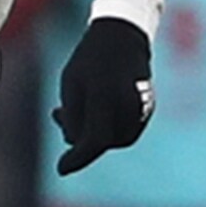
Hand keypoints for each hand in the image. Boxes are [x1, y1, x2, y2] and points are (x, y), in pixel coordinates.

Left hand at [53, 16, 153, 174]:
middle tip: (59, 113)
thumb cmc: (89, 59)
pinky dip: (105, 127)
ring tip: (70, 109)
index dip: (77, 158)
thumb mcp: (70, 83)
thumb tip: (75, 146)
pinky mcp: (147, 111)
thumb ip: (72, 117)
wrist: (123, 36)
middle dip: (79, 137)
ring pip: (113, 140)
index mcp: (106, 96)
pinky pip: (123, 131)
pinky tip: (89, 109)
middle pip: (101, 142)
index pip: (94, 140)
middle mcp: (129, 106)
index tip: (61, 169)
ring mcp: (142, 109)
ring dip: (92, 133)